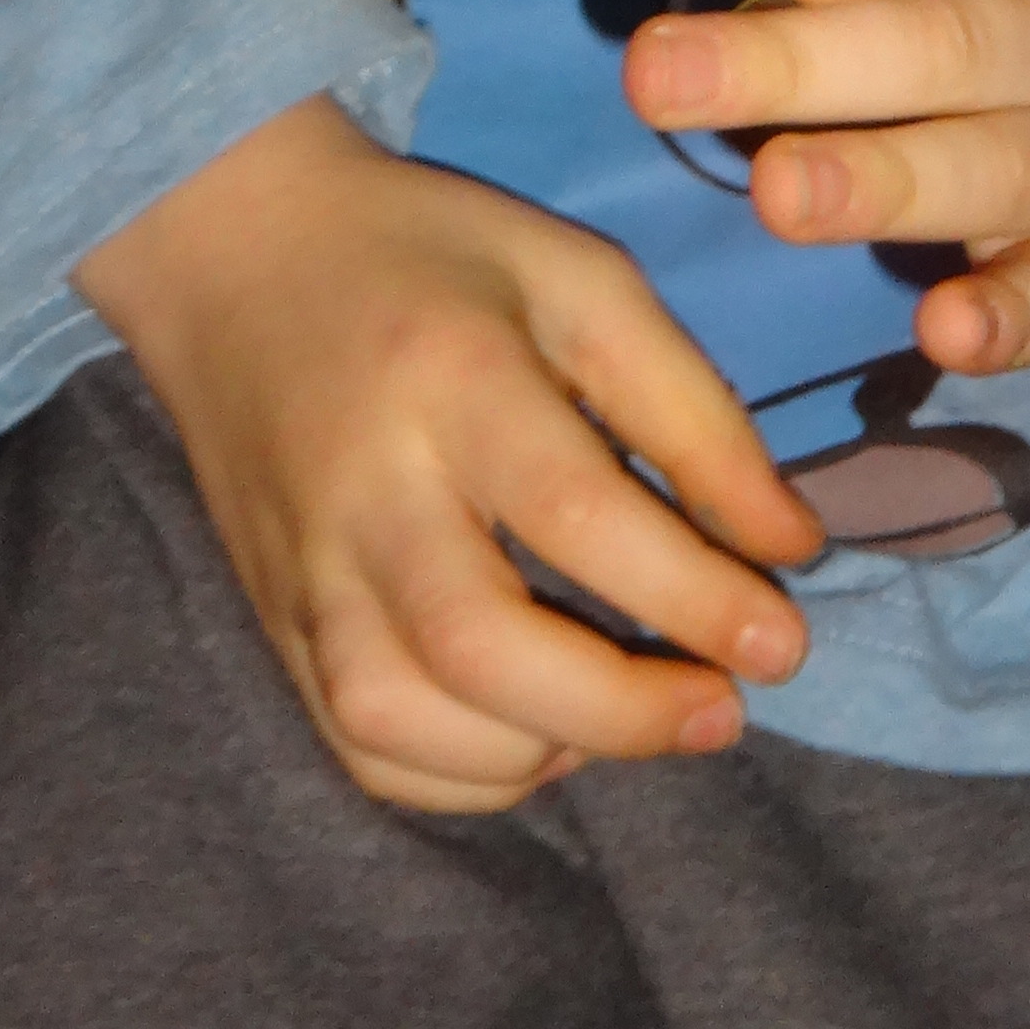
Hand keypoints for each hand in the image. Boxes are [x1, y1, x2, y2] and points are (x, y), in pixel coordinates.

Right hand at [76, 96, 820, 812]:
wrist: (240, 250)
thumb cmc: (435, 258)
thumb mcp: (580, 280)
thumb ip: (690, 412)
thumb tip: (789, 550)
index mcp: (448, 374)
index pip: (573, 512)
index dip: (692, 594)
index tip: (785, 640)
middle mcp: (362, 485)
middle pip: (476, 645)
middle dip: (620, 711)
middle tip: (724, 710)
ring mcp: (302, 566)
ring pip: (401, 719)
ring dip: (540, 753)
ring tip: (629, 718)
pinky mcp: (272, 620)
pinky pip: (359, 748)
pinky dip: (459, 778)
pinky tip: (535, 737)